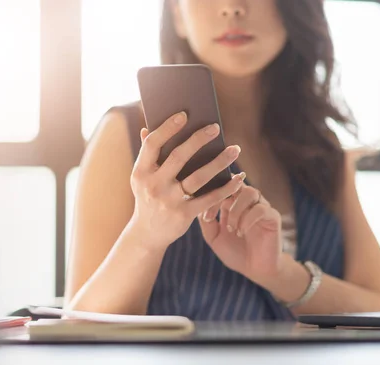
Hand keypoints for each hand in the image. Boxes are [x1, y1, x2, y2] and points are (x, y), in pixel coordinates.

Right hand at [128, 111, 244, 250]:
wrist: (147, 234)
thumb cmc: (148, 198)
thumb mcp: (141, 178)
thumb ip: (146, 154)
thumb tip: (147, 127)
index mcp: (141, 172)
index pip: (152, 144)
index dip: (167, 128)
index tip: (184, 114)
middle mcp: (154, 185)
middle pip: (178, 157)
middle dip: (198, 140)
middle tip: (216, 127)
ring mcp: (169, 201)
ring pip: (199, 177)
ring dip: (219, 162)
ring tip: (235, 150)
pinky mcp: (184, 215)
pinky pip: (209, 198)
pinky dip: (226, 188)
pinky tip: (238, 178)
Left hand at [198, 184, 283, 282]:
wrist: (256, 270)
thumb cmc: (236, 253)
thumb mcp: (214, 238)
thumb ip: (207, 221)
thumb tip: (197, 205)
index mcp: (233, 204)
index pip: (223, 186)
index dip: (212, 196)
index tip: (205, 216)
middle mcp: (248, 202)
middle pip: (237, 183)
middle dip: (221, 198)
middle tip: (212, 218)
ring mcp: (262, 207)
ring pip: (250, 192)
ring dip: (236, 210)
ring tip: (231, 228)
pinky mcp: (273, 217)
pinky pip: (261, 209)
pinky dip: (247, 220)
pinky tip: (241, 232)